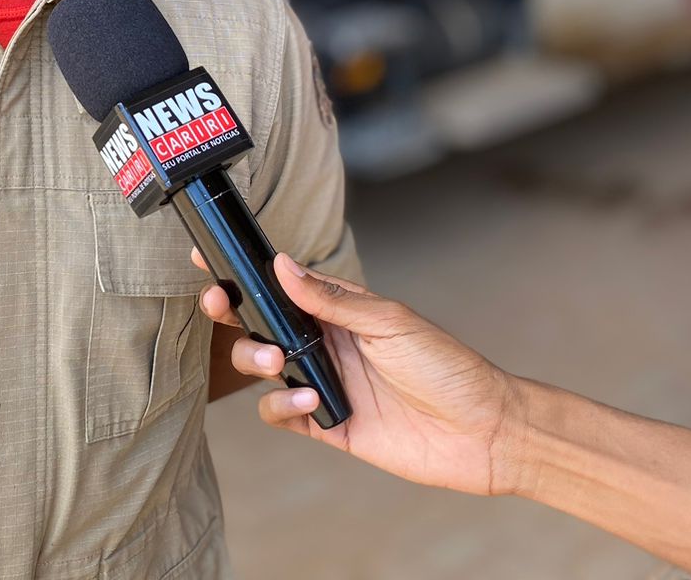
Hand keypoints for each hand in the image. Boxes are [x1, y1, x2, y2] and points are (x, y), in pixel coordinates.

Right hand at [194, 249, 522, 495]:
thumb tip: (282, 265)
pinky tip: (311, 403)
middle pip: (256, 322)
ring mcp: (322, 383)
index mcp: (337, 309)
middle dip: (229, 310)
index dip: (241, 272)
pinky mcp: (326, 425)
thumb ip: (332, 299)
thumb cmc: (448, 367)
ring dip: (254, 359)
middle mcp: (323, 343)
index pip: (279, 284)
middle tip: (219, 304)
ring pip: (261, 366)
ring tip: (276, 363)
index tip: (205, 256)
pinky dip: (282, 407)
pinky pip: (280, 415)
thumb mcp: (391, 322)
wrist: (485, 432)